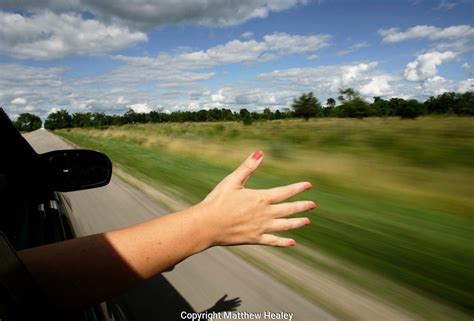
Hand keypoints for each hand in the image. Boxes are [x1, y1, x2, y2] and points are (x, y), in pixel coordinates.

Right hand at [199, 150, 314, 246]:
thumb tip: (260, 152)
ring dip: (297, 223)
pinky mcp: (255, 238)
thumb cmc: (218, 201)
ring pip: (285, 226)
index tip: (308, 185)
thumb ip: (248, 167)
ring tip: (307, 221)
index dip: (298, 188)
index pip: (285, 192)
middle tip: (313, 205)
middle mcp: (265, 213)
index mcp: (261, 198)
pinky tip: (292, 243)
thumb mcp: (233, 180)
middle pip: (289, 209)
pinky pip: (273, 241)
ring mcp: (261, 227)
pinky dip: (284, 242)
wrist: (207, 225)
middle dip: (302, 206)